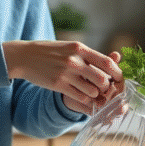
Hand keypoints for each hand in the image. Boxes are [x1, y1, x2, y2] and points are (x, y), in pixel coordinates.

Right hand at [2, 40, 122, 115]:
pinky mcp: (58, 85)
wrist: (24, 56)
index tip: (119, 78)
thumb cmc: (49, 51)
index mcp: (79, 48)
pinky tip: (83, 95)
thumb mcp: (69, 47)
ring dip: (96, 94)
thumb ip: (86, 54)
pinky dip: (85, 99)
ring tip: (94, 93)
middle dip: (108, 87)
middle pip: (103, 79)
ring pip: (93, 91)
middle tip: (108, 89)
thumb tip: (109, 61)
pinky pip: (80, 97)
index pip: (106, 62)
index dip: (117, 72)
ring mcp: (66, 74)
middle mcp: (75, 61)